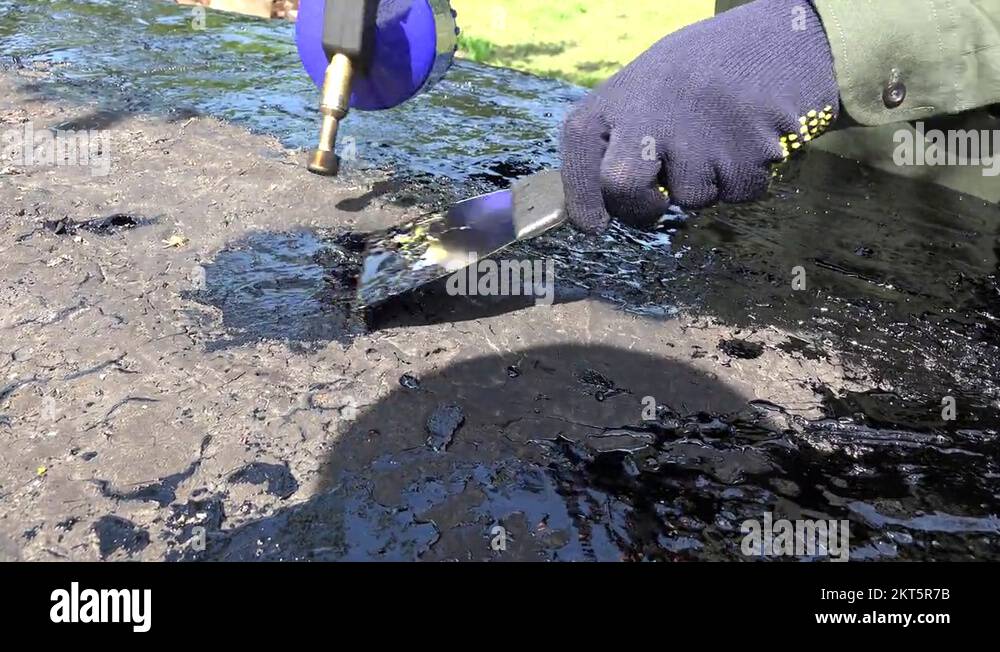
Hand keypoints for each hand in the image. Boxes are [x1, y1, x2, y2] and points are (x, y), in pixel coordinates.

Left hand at [560, 0, 839, 232]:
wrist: (781, 38)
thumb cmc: (705, 70)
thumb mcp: (648, 87)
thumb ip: (623, 137)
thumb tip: (603, 205)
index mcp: (619, 94)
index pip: (578, 151)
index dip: (581, 198)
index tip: (592, 224)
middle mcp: (649, 112)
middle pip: (621, 187)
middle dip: (637, 209)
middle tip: (656, 203)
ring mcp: (697, 134)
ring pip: (690, 199)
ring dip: (706, 183)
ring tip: (720, 136)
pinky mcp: (745, 153)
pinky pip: (736, 194)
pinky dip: (744, 178)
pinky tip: (749, 138)